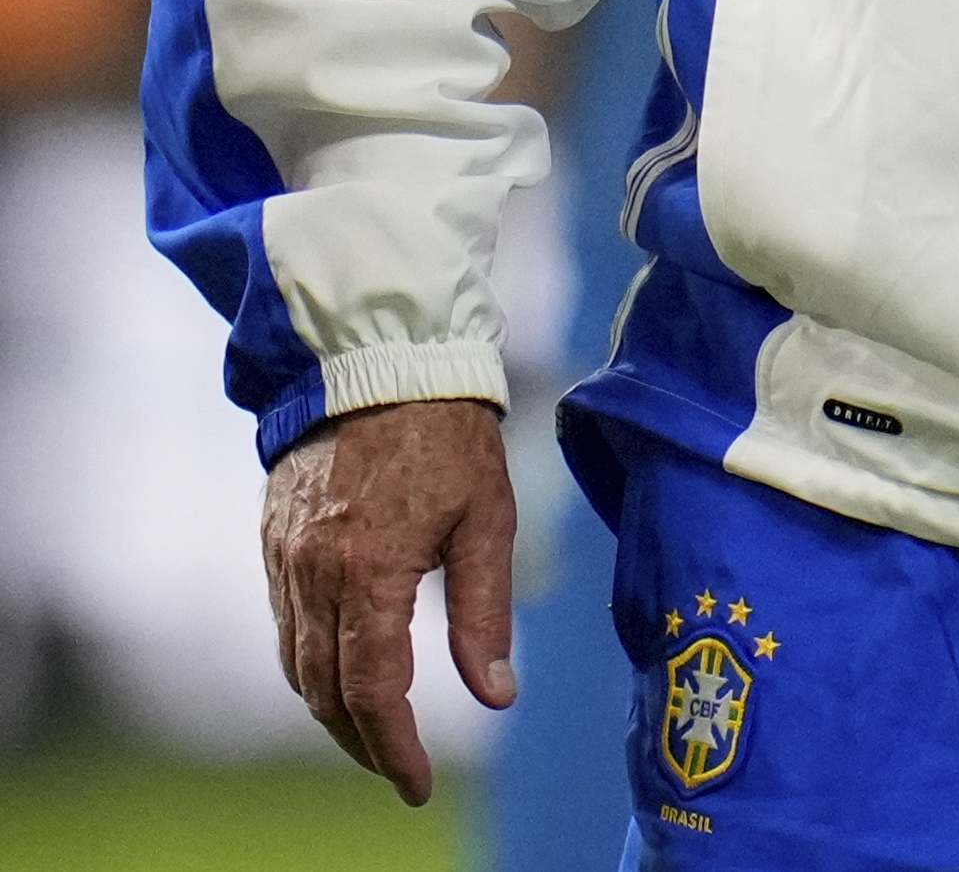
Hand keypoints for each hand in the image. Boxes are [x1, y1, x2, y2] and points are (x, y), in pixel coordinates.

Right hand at [261, 397, 517, 804]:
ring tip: (378, 734)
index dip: (393, 748)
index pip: (372, 691)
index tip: (416, 786)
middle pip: (325, 692)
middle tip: (400, 770)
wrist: (379, 364)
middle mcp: (312, 575)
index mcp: (368, 571)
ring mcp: (282, 561)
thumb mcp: (488, 522)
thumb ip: (484, 614)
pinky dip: (312, 665)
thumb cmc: (449, 438)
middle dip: (362, 742)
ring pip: (297, 667)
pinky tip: (344, 674)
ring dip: (332, 711)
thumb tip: (496, 695)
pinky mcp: (271, 544)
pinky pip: (284, 627)